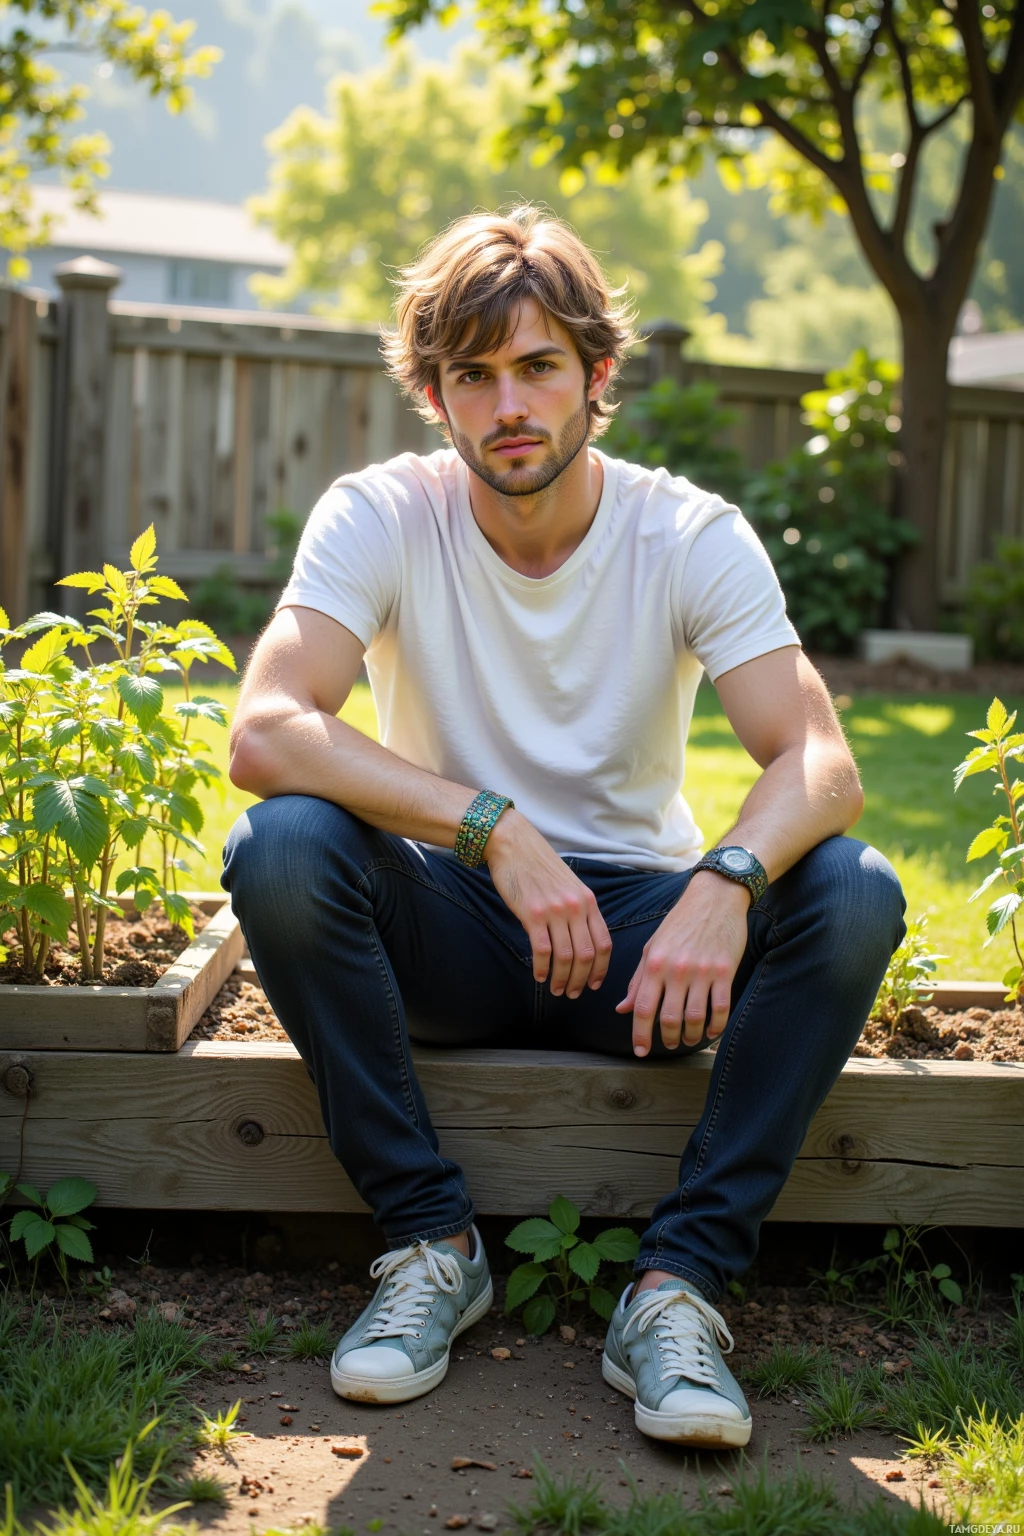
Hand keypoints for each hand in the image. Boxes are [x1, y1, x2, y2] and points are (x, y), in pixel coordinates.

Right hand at [484, 809, 612, 996]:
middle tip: (573, 994)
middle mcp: (576, 907)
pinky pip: (542, 950)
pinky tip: (539, 976)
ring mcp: (555, 911)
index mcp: (588, 901)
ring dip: (563, 979)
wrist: (514, 844)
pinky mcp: (533, 914)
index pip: (604, 943)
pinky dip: (543, 968)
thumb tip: (581, 941)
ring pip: (566, 957)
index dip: (601, 969)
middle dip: (582, 980)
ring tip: (557, 990)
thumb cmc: (539, 866)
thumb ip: (578, 910)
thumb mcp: (569, 885)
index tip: (594, 984)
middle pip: (587, 955)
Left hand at [616, 871, 749, 1055]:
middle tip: (669, 1045)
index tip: (640, 1051)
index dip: (640, 1034)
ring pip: (695, 1017)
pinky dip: (716, 1025)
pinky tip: (712, 1031)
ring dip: (691, 1035)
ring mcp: (702, 971)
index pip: (642, 1008)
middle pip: (668, 1018)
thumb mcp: (653, 947)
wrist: (714, 898)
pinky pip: (721, 1008)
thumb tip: (621, 1009)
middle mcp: (676, 970)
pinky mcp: (725, 971)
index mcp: (655, 964)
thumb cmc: (680, 923)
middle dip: (667, 1038)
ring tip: (689, 1039)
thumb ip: (638, 980)